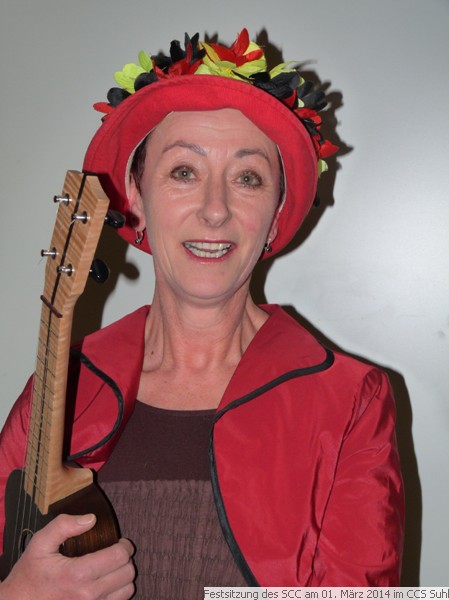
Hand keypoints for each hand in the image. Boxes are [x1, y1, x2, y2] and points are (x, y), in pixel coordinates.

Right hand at [0, 513, 134, 598]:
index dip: (124, 546)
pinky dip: (117, 593)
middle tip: (115, 553)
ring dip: (123, 577)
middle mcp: (88, 595)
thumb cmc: (30, 574)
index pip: (119, 557)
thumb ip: (64, 525)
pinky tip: (106, 584)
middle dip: (125, 559)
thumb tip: (92, 519)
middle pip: (127, 573)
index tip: (120, 542)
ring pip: (127, 590)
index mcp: (77, 574)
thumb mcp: (40, 543)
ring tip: (111, 569)